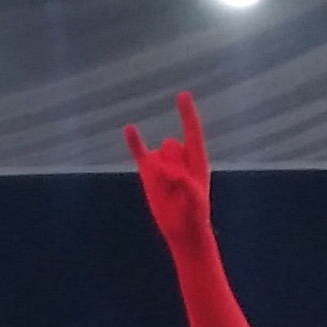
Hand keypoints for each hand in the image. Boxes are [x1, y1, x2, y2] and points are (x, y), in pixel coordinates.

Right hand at [123, 90, 213, 237]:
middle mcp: (180, 156)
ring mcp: (163, 163)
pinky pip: (140, 153)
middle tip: (176, 189)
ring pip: (157, 155)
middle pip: (171, 146)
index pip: (192, 131)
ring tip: (167, 193)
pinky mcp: (149, 173)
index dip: (187, 114)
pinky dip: (134, 142)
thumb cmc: (195, 216)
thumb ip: (184, 184)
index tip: (182, 95)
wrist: (182, 230)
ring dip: (159, 171)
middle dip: (171, 164)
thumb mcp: (195, 201)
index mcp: (197, 159)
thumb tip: (163, 171)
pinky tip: (129, 129)